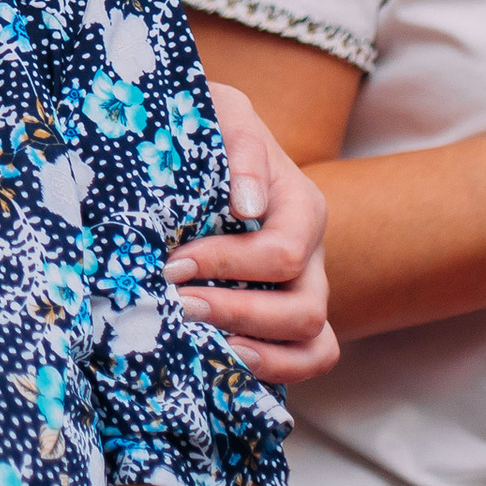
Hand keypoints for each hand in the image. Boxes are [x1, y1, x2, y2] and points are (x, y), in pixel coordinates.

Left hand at [167, 81, 337, 385]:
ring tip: (204, 344)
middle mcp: (312, 256)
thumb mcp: (222, 113)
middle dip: (238, 313)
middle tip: (179, 306)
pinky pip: (301, 362)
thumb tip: (249, 205)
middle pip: (304, 310)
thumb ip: (240, 144)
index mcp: (302, 207)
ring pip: (314, 345)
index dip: (227, 265)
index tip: (172, 263)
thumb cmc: (208, 129)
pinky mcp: (281, 320)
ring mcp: (302, 292)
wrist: (197, 149)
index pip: (283, 254)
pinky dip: (271, 371)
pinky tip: (220, 361)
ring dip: (258, 353)